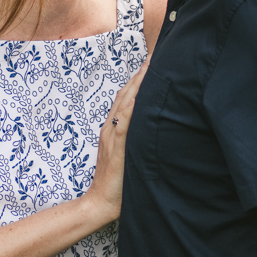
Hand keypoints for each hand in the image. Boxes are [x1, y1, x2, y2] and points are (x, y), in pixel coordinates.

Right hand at [85, 58, 149, 225]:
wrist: (100, 202)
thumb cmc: (118, 183)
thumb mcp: (128, 156)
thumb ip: (137, 140)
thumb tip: (155, 130)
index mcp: (114, 128)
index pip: (127, 97)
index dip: (139, 79)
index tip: (153, 63)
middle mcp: (111, 127)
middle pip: (127, 93)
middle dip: (141, 74)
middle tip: (156, 54)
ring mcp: (112, 136)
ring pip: (125, 103)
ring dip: (138, 83)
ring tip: (151, 65)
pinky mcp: (116, 147)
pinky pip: (124, 124)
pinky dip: (131, 108)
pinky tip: (140, 95)